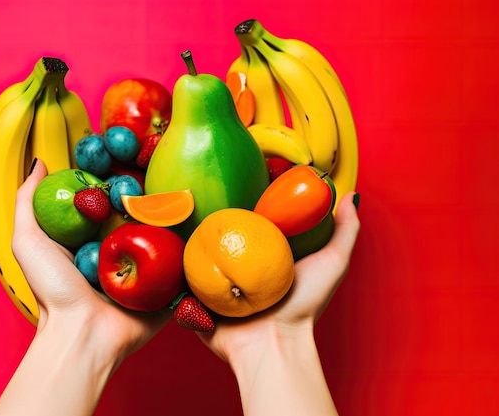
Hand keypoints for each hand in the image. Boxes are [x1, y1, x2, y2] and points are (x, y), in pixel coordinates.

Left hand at [0, 160, 169, 415]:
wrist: (83, 334)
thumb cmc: (54, 290)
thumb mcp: (29, 242)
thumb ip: (28, 202)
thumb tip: (41, 162)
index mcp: (93, 238)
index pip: (108, 199)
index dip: (116, 177)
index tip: (129, 153)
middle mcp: (120, 249)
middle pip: (139, 213)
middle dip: (150, 193)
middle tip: (163, 170)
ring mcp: (146, 267)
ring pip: (165, 233)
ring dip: (175, 215)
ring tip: (187, 192)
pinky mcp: (166, 285)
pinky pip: (183, 261)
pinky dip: (191, 245)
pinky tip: (201, 221)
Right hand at [196, 192, 359, 415]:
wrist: (271, 344)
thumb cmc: (303, 306)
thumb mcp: (332, 263)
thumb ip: (345, 231)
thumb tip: (349, 196)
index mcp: (267, 259)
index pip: (256, 224)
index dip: (251, 202)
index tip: (245, 177)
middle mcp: (241, 270)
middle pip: (225, 236)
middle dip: (217, 215)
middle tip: (211, 190)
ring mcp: (217, 284)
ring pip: (199, 253)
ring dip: (191, 236)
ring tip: (183, 209)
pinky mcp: (196, 298)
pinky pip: (181, 275)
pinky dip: (176, 261)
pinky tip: (171, 239)